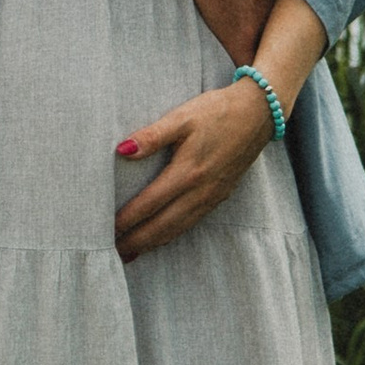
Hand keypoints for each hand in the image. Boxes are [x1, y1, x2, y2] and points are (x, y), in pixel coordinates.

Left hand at [114, 79, 274, 261]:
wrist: (259, 113)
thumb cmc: (217, 111)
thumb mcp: (182, 117)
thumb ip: (152, 135)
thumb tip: (122, 150)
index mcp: (188, 172)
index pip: (149, 203)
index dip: (127, 219)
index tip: (105, 230)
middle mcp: (200, 191)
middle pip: (162, 225)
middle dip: (136, 241)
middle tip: (112, 252)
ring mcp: (212, 197)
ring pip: (178, 229)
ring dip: (153, 243)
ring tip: (130, 253)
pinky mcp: (220, 196)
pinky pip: (192, 223)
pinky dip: (172, 235)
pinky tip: (162, 237)